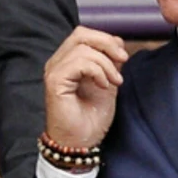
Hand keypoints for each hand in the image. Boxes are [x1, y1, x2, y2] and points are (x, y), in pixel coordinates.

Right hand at [42, 27, 128, 150]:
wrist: (81, 143)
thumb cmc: (91, 118)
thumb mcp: (108, 83)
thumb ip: (110, 62)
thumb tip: (117, 42)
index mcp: (67, 61)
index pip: (84, 35)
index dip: (106, 39)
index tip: (123, 57)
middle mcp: (57, 63)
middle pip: (81, 34)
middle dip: (106, 43)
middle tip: (123, 59)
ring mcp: (54, 71)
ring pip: (82, 48)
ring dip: (105, 63)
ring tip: (114, 81)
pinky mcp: (55, 81)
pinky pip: (79, 63)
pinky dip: (97, 71)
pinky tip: (104, 85)